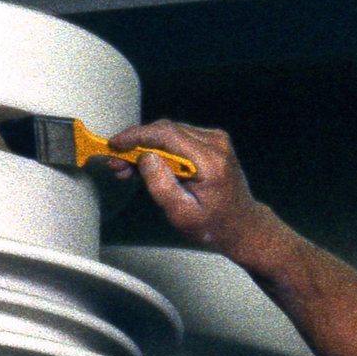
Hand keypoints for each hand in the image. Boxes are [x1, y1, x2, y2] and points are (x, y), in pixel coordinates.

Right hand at [104, 120, 271, 259]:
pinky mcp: (212, 141)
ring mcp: (216, 139)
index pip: (167, 134)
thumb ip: (161, 186)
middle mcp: (215, 143)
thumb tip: (145, 157)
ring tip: (128, 168)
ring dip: (146, 146)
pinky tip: (148, 164)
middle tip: (116, 163)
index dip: (136, 136)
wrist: (242, 224)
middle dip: (137, 144)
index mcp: (210, 161)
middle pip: (166, 130)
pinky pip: (179, 137)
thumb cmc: (213, 225)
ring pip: (170, 132)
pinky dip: (160, 148)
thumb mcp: (182, 215)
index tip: (114, 144)